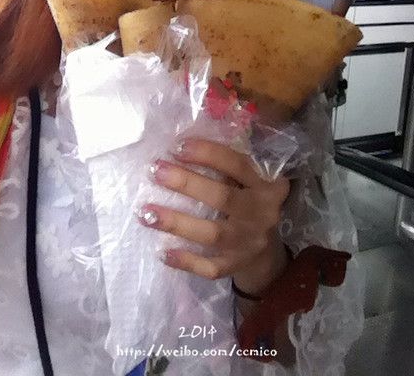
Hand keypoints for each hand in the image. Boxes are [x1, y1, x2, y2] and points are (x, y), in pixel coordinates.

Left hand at [136, 138, 289, 282]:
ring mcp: (249, 243)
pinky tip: (163, 252)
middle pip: (222, 197)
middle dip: (186, 183)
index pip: (238, 164)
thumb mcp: (250, 181)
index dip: (207, 153)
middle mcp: (262, 213)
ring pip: (212, 234)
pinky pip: (210, 267)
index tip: (176, 146)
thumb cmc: (249, 203)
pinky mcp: (237, 265)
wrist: (267, 252)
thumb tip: (181, 145)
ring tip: (146, 213)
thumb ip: (228, 166)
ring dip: (177, 222)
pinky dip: (187, 261)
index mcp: (266, 185)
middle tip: (155, 171)